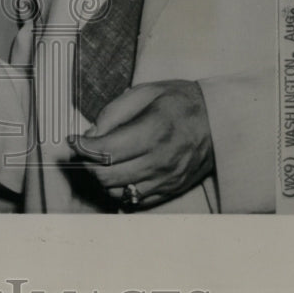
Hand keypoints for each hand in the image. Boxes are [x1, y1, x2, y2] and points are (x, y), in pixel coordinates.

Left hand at [68, 80, 213, 209]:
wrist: (220, 122)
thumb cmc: (180, 102)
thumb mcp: (145, 92)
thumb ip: (114, 113)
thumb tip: (90, 135)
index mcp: (153, 132)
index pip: (105, 151)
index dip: (82, 147)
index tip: (73, 139)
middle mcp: (160, 161)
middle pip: (107, 176)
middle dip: (88, 163)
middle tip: (86, 149)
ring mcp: (166, 180)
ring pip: (117, 192)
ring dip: (103, 177)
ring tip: (104, 159)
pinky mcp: (170, 190)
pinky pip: (135, 200)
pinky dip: (121, 188)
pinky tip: (121, 170)